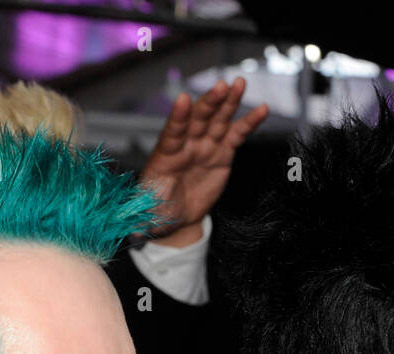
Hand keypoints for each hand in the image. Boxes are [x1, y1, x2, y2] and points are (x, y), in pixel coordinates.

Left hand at [141, 78, 268, 246]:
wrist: (176, 217)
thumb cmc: (157, 211)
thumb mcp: (146, 213)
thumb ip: (141, 216)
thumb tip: (131, 229)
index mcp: (165, 156)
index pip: (172, 133)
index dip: (177, 117)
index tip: (183, 101)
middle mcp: (186, 145)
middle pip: (198, 119)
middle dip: (209, 103)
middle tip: (220, 87)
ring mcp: (205, 147)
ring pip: (218, 120)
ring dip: (229, 102)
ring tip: (239, 85)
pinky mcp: (222, 154)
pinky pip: (236, 134)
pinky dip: (249, 122)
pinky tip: (262, 110)